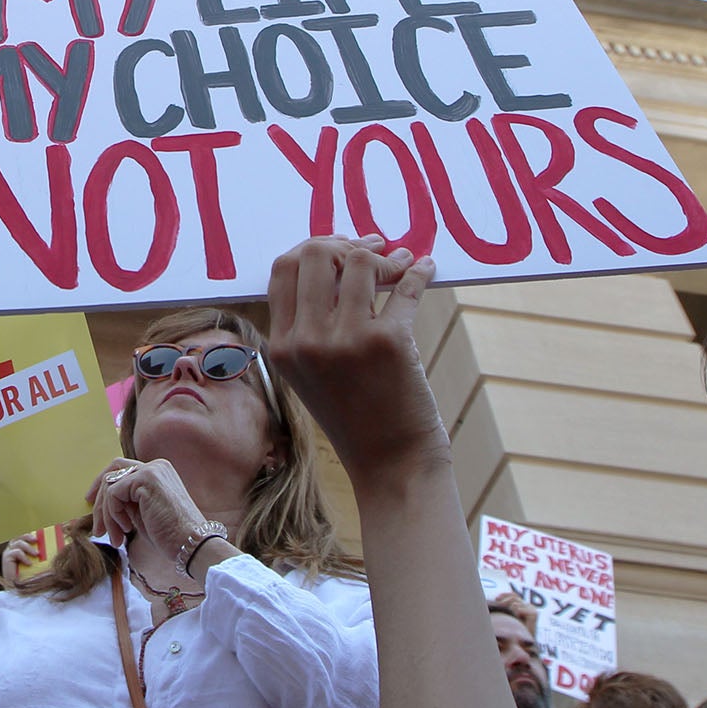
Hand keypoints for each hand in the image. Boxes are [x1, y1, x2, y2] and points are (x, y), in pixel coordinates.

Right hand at [0, 533, 42, 589]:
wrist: (16, 589)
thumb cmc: (26, 578)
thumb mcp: (35, 565)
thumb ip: (38, 557)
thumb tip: (51, 550)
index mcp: (18, 549)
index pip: (23, 538)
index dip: (30, 536)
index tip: (40, 535)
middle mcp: (12, 550)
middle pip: (19, 537)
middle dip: (28, 536)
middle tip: (37, 540)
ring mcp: (8, 553)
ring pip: (18, 542)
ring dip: (28, 547)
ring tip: (37, 554)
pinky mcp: (6, 558)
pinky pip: (16, 552)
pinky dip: (23, 557)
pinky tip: (29, 563)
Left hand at [86, 457, 215, 568]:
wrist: (192, 545)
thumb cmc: (171, 536)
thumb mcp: (143, 514)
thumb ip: (128, 502)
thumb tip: (102, 502)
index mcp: (158, 472)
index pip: (121, 471)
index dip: (103, 488)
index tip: (93, 507)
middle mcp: (155, 466)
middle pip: (112, 472)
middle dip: (100, 503)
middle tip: (97, 531)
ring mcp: (151, 470)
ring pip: (109, 485)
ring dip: (106, 515)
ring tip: (116, 538)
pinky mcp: (145, 479)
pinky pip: (113, 493)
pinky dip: (113, 514)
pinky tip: (126, 529)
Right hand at [265, 234, 444, 486]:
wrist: (391, 465)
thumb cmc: (356, 417)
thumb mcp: (310, 374)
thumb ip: (308, 325)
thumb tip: (336, 259)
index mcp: (281, 347)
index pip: (282, 269)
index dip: (312, 248)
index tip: (338, 250)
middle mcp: (307, 340)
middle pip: (316, 254)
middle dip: (346, 243)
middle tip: (372, 250)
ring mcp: (346, 340)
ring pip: (359, 261)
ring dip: (386, 255)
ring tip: (401, 261)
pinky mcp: (388, 342)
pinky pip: (405, 286)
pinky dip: (419, 271)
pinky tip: (426, 269)